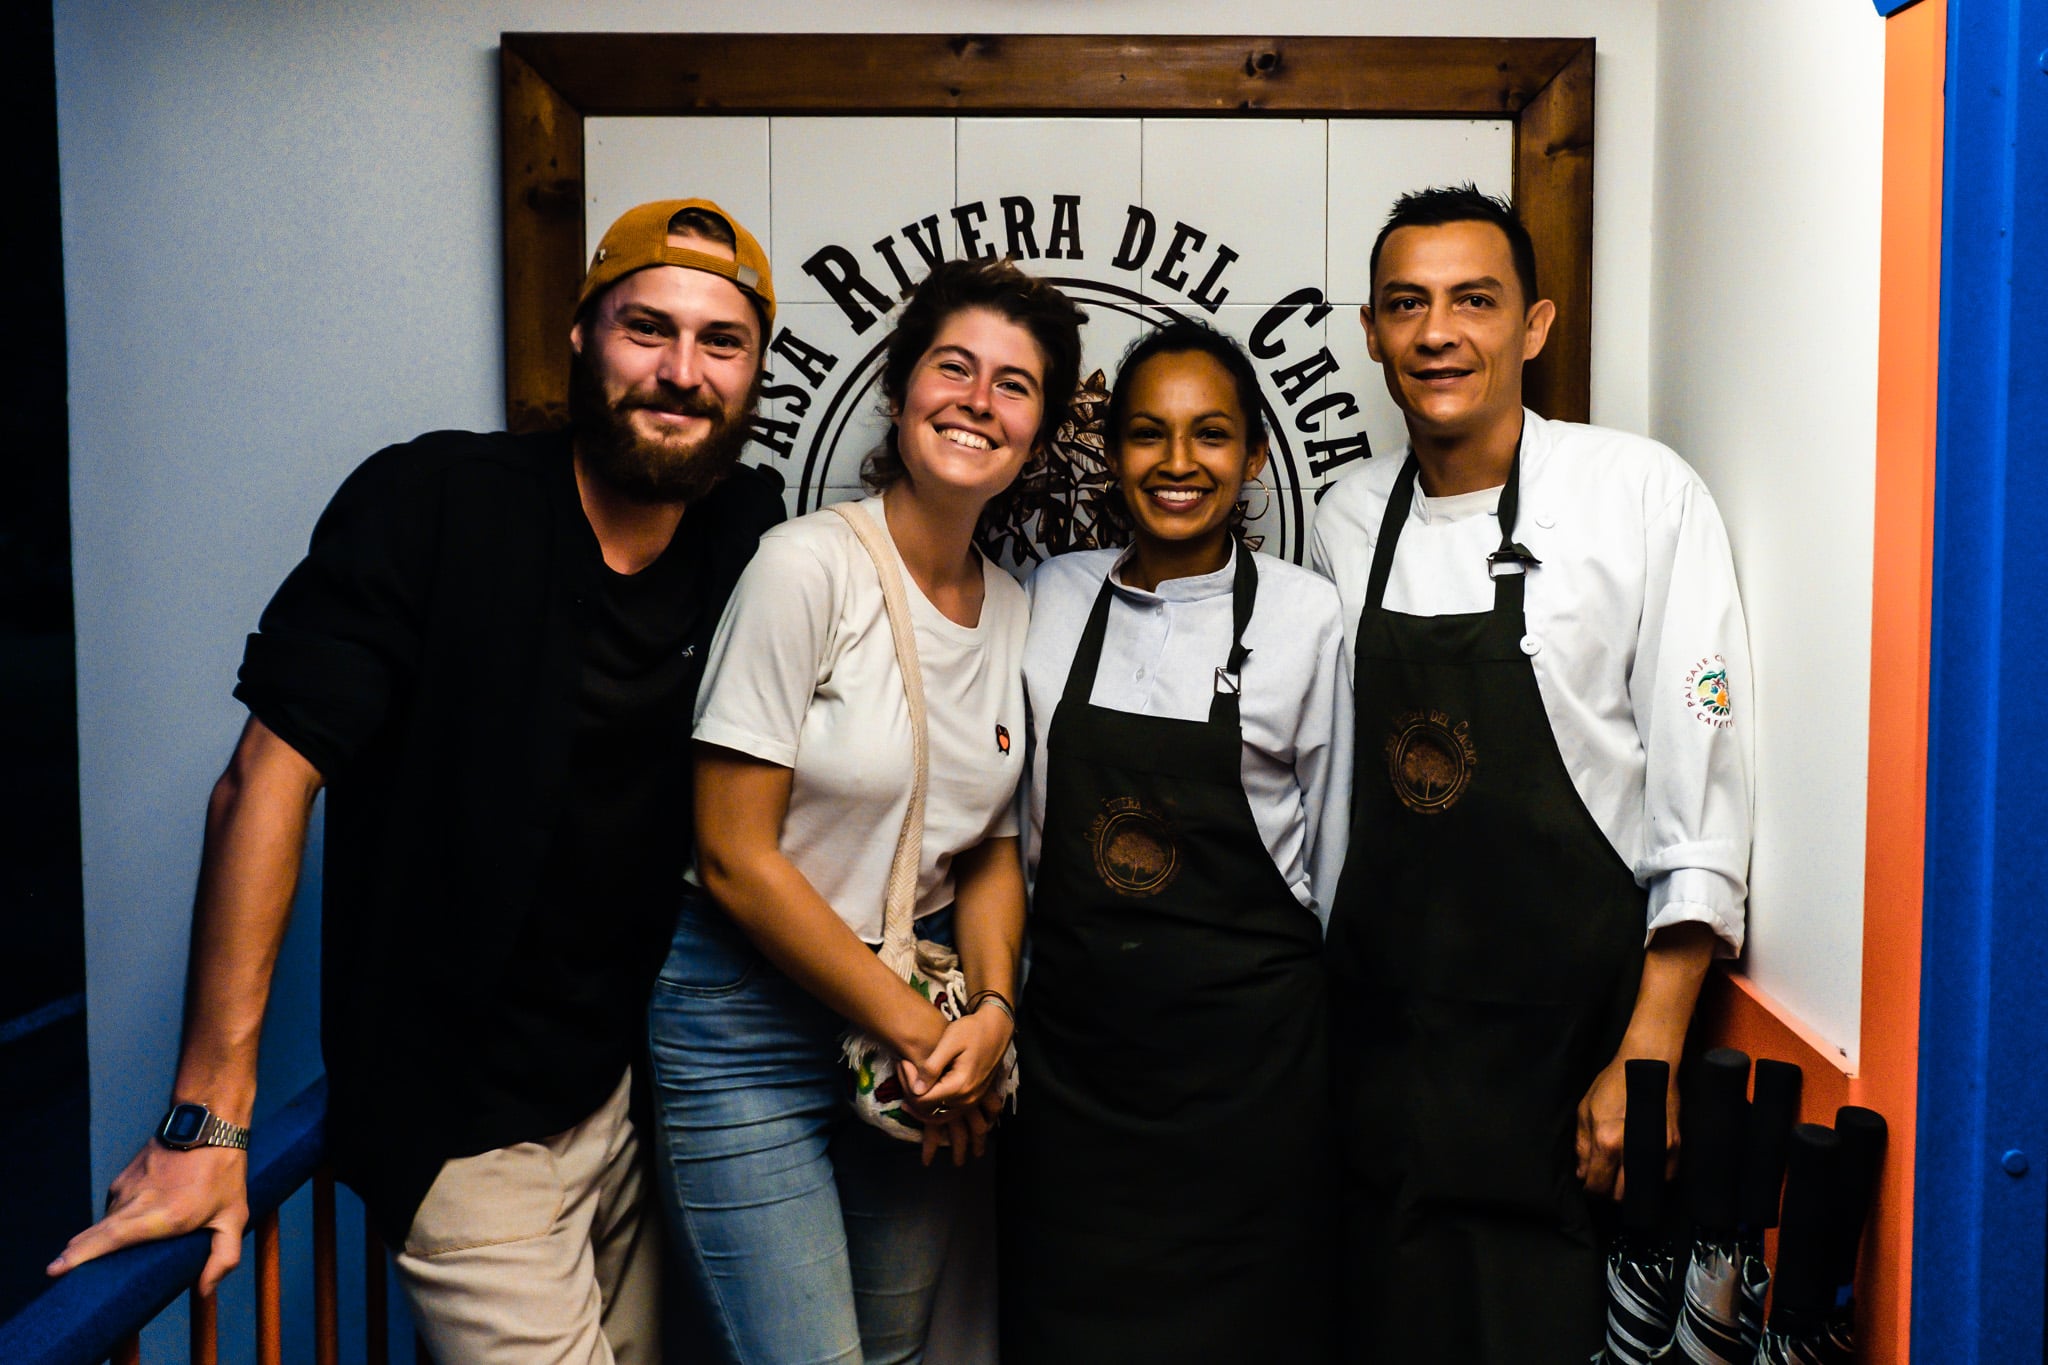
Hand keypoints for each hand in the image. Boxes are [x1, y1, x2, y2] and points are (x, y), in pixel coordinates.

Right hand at [48, 1140, 249, 1294]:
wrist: (208, 1122)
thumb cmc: (224, 1172)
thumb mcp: (234, 1216)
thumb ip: (223, 1256)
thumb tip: (205, 1290)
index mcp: (161, 1217)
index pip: (110, 1239)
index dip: (81, 1255)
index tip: (56, 1268)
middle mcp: (136, 1203)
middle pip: (95, 1233)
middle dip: (74, 1254)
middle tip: (58, 1270)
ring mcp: (126, 1187)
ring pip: (106, 1220)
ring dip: (101, 1237)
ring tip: (100, 1251)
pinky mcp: (123, 1177)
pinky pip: (114, 1205)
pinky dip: (115, 1218)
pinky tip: (124, 1225)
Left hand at [898, 1008, 1014, 1166]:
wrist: (996, 1029)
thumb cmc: (972, 1030)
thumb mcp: (949, 1042)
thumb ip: (931, 1067)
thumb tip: (915, 1090)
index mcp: (960, 1086)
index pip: (922, 1099)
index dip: (907, 1083)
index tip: (903, 1062)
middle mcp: (966, 1100)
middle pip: (926, 1110)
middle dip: (909, 1092)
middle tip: (903, 1068)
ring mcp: (970, 1102)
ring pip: (936, 1115)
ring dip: (918, 1101)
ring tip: (907, 1081)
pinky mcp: (972, 1099)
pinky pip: (947, 1113)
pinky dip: (931, 1106)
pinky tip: (922, 1092)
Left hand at [1575, 1053, 1679, 1199]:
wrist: (1646, 1065)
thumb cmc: (1612, 1084)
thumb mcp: (1586, 1110)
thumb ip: (1582, 1145)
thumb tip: (1582, 1173)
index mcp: (1606, 1141)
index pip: (1597, 1185)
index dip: (1590, 1189)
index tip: (1590, 1183)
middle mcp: (1632, 1151)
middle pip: (1620, 1195)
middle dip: (1609, 1191)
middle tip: (1606, 1178)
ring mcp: (1657, 1151)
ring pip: (1642, 1191)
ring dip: (1630, 1188)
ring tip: (1622, 1175)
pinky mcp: (1674, 1148)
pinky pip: (1663, 1178)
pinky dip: (1651, 1178)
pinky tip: (1641, 1166)